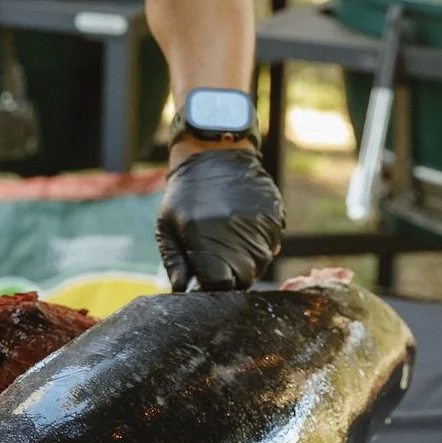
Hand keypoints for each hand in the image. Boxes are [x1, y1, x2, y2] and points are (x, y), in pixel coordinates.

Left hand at [157, 147, 283, 291]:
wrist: (214, 152)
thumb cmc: (185, 192)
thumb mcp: (167, 224)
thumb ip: (174, 261)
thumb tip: (182, 290)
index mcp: (205, 238)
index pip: (220, 284)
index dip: (214, 286)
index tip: (208, 277)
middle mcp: (235, 234)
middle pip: (244, 278)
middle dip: (232, 276)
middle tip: (218, 258)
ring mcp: (259, 225)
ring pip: (260, 263)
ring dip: (246, 259)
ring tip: (229, 237)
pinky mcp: (274, 215)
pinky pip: (272, 243)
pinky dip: (259, 243)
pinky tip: (242, 225)